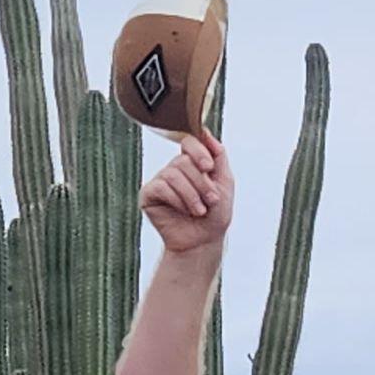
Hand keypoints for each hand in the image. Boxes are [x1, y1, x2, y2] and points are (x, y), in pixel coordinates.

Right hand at [141, 133, 234, 259]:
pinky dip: (177, 200)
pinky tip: (183, 211)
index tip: (208, 167)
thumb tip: (206, 133)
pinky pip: (161, 187)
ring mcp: (160, 181)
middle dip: (201, 182)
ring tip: (199, 210)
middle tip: (211, 200)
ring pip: (173, 174)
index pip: (189, 142)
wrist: (203, 242)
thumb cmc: (215, 215)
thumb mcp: (225, 182)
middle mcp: (174, 169)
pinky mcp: (149, 194)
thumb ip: (218, 156)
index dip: (198, 151)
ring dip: (192, 194)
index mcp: (192, 163)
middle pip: (183, 161)